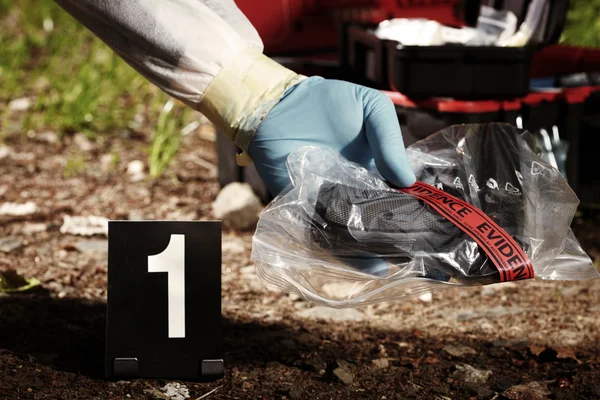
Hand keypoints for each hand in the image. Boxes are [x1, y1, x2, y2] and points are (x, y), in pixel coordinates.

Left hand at [248, 77, 416, 274]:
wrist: (282, 105)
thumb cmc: (330, 103)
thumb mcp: (372, 109)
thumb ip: (390, 141)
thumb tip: (408, 181)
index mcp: (378, 171)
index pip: (402, 196)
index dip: (418, 211)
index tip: (435, 227)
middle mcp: (358, 191)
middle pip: (381, 221)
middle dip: (399, 238)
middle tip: (417, 253)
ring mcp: (333, 203)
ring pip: (357, 234)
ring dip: (375, 248)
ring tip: (394, 264)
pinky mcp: (307, 210)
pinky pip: (327, 234)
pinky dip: (344, 250)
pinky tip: (367, 264)